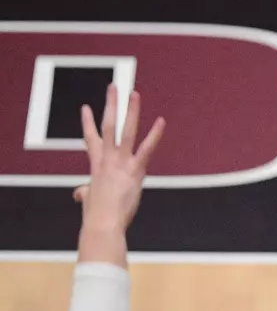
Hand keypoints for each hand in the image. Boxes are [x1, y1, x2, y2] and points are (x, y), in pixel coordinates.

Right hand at [75, 82, 165, 229]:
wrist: (102, 224)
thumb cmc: (97, 216)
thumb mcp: (89, 200)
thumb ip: (85, 193)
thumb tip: (80, 194)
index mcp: (96, 165)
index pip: (91, 139)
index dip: (88, 123)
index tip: (85, 108)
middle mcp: (107, 159)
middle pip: (108, 125)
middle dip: (110, 105)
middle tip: (113, 87)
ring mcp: (120, 163)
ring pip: (125, 130)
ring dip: (130, 110)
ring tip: (134, 93)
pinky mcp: (135, 171)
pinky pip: (146, 149)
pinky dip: (155, 135)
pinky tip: (161, 121)